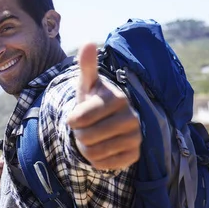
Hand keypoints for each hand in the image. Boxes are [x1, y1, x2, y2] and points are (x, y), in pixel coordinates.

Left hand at [66, 43, 140, 169]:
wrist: (106, 124)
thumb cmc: (92, 101)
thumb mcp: (87, 85)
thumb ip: (87, 66)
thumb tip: (88, 42)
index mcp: (118, 98)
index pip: (82, 117)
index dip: (72, 120)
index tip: (74, 118)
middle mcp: (132, 118)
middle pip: (87, 137)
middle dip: (79, 135)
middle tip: (84, 129)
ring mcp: (136, 138)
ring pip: (94, 153)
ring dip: (85, 149)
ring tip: (92, 138)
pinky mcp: (134, 156)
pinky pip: (104, 165)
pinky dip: (96, 160)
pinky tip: (101, 149)